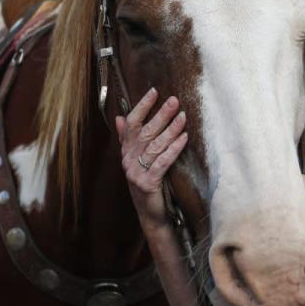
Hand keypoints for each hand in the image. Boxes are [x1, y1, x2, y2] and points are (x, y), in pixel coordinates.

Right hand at [115, 88, 187, 232]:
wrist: (150, 214)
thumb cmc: (148, 183)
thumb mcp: (137, 160)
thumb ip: (128, 139)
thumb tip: (120, 117)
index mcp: (126, 152)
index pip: (131, 124)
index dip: (142, 107)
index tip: (155, 91)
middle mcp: (128, 160)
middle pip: (145, 132)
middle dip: (160, 114)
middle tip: (175, 100)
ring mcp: (136, 172)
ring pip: (155, 146)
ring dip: (170, 129)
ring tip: (183, 116)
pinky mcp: (147, 183)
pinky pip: (162, 162)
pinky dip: (174, 149)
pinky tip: (184, 138)